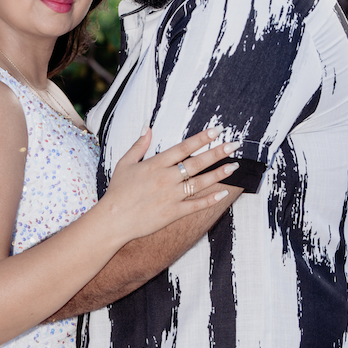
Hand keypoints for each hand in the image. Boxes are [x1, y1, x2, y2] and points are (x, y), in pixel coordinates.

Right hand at [100, 129, 238, 242]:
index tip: (217, 131)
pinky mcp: (173, 213)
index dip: (201, 139)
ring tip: (234, 166)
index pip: (183, 148)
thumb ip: (138, 145)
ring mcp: (171, 196)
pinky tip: (224, 193)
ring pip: (200, 183)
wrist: (113, 220)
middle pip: (196, 162)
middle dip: (217, 153)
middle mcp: (166, 178)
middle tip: (234, 145)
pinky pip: (195, 205)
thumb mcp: (125, 163)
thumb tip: (148, 127)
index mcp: (155, 164)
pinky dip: (210, 200)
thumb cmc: (118, 191)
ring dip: (219, 174)